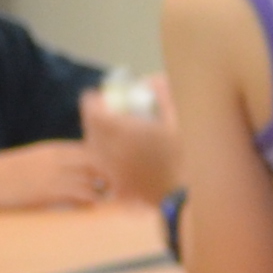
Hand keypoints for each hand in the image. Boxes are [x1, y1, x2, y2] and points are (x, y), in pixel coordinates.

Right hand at [0, 140, 120, 210]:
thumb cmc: (2, 176)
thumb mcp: (32, 162)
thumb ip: (55, 165)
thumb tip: (72, 177)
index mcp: (56, 149)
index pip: (96, 150)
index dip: (109, 165)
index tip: (113, 179)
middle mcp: (60, 158)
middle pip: (103, 163)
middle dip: (114, 177)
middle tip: (116, 193)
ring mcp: (56, 174)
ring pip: (97, 179)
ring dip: (106, 192)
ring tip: (106, 204)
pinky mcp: (50, 191)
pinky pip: (84, 195)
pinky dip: (94, 203)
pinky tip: (90, 211)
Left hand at [85, 84, 182, 200]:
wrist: (182, 194)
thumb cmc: (183, 156)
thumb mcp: (177, 122)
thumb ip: (164, 98)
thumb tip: (154, 79)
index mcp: (123, 130)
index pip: (92, 111)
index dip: (90, 101)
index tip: (95, 97)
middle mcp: (111, 149)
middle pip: (89, 128)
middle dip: (93, 117)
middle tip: (102, 112)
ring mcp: (111, 168)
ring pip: (93, 146)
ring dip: (96, 136)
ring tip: (108, 132)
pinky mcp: (116, 184)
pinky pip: (102, 165)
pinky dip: (104, 156)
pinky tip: (116, 154)